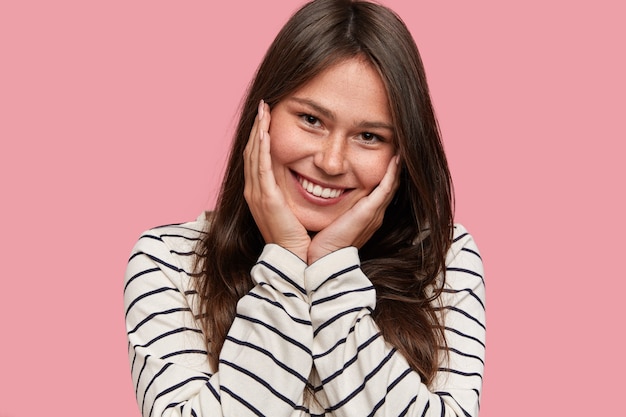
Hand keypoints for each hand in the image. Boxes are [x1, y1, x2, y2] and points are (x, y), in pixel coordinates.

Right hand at [243, 100, 310, 260]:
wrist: (297, 259)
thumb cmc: (300, 237)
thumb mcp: (294, 209)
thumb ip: (294, 192)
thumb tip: (308, 178)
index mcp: (261, 194)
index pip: (257, 158)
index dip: (260, 137)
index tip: (267, 118)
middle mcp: (254, 192)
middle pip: (251, 152)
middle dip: (256, 127)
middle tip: (263, 106)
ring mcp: (257, 194)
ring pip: (253, 154)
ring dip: (257, 130)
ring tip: (263, 110)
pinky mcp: (265, 197)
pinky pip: (261, 165)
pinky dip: (260, 146)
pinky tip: (264, 129)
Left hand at [307, 154, 399, 263]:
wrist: (323, 259)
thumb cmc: (321, 242)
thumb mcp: (328, 219)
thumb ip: (330, 208)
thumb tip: (318, 192)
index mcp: (366, 216)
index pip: (379, 191)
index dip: (384, 174)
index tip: (385, 156)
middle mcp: (374, 214)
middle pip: (390, 186)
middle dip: (394, 167)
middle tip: (398, 149)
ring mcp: (374, 213)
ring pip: (391, 185)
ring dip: (397, 167)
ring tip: (401, 149)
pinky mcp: (370, 212)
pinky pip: (386, 188)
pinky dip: (392, 172)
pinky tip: (396, 158)